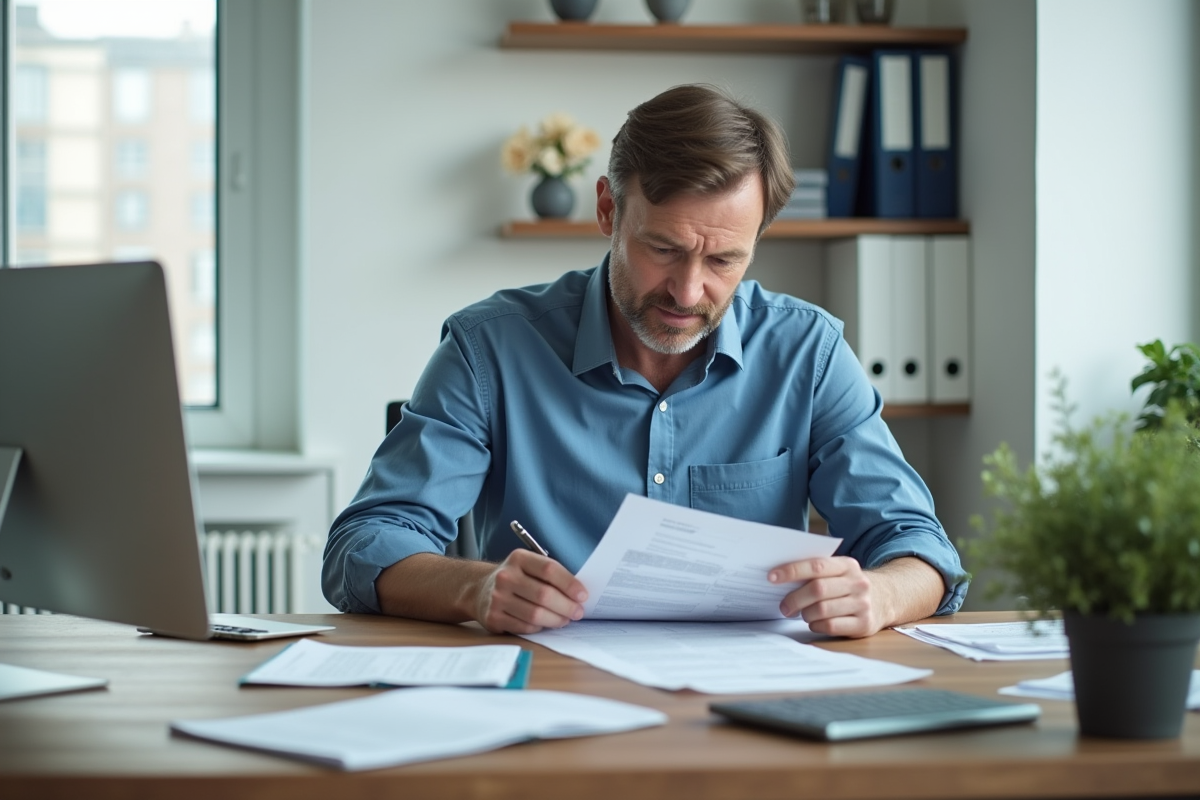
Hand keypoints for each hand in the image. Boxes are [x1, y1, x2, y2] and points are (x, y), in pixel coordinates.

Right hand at [473, 549, 587, 634]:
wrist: (480, 590)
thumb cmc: (516, 578)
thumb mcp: (529, 566)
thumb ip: (550, 575)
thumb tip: (578, 594)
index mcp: (518, 558)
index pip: (549, 570)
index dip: (570, 584)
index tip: (583, 595)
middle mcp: (506, 576)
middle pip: (544, 595)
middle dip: (566, 606)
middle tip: (578, 612)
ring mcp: (497, 598)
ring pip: (535, 614)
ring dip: (556, 620)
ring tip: (565, 620)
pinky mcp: (493, 617)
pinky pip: (525, 627)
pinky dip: (540, 627)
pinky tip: (545, 623)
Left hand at [769, 556, 882, 637]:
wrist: (887, 599)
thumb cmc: (849, 585)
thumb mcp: (839, 572)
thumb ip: (816, 572)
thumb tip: (778, 578)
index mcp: (847, 565)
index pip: (816, 566)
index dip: (792, 571)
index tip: (771, 577)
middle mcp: (858, 583)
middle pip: (817, 589)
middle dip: (794, 599)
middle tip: (783, 607)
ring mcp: (862, 604)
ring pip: (822, 610)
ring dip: (805, 614)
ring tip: (803, 614)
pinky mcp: (864, 624)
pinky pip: (831, 626)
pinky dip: (816, 626)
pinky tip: (815, 623)